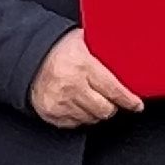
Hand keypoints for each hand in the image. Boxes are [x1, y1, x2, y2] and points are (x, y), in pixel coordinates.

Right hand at [28, 29, 143, 128]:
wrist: (28, 57)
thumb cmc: (58, 48)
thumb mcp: (83, 40)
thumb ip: (103, 49)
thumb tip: (127, 51)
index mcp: (83, 66)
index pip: (113, 90)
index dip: (129, 100)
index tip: (137, 105)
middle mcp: (72, 86)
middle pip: (105, 109)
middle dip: (112, 106)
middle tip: (113, 100)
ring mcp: (60, 102)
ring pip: (91, 118)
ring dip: (96, 111)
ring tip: (93, 98)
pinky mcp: (52, 113)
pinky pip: (75, 123)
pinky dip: (81, 116)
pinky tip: (79, 104)